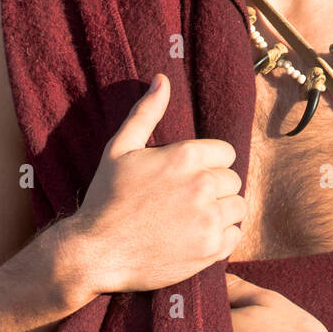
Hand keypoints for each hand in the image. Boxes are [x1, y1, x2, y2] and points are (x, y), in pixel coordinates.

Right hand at [68, 74, 244, 294]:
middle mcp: (203, 185)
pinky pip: (234, 236)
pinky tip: (195, 236)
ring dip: (220, 212)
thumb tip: (162, 79)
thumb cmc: (106, 198)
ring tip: (192, 218)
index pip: (225, 153)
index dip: (208, 164)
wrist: (95, 253)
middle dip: (214, 188)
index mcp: (186, 156)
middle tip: (184, 200)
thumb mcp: (120, 148)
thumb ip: (146, 112)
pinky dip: (221, 237)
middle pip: (232, 180)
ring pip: (237, 207)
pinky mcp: (210, 250)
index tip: (187, 177)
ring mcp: (208, 219)